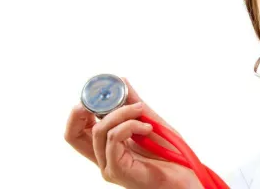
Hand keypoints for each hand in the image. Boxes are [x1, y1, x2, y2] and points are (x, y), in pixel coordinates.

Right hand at [64, 78, 200, 188]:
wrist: (187, 180)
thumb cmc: (171, 157)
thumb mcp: (149, 122)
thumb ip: (133, 104)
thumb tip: (121, 81)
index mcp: (106, 148)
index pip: (76, 130)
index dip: (78, 110)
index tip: (96, 92)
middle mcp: (102, 158)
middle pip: (72, 134)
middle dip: (81, 110)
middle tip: (102, 95)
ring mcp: (108, 166)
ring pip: (99, 130)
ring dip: (122, 113)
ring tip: (140, 112)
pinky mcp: (117, 170)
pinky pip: (114, 138)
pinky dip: (130, 125)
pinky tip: (147, 127)